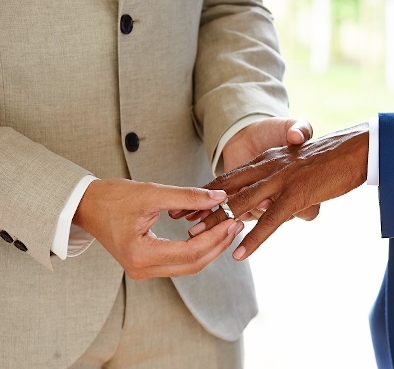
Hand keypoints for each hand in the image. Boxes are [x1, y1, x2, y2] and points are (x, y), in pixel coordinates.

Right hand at [73, 179, 243, 279]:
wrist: (86, 206)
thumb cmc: (113, 197)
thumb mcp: (152, 192)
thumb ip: (187, 196)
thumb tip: (219, 198)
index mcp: (141, 254)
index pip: (191, 252)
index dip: (216, 238)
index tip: (233, 220)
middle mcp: (142, 269)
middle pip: (193, 264)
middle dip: (218, 245)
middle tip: (236, 224)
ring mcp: (143, 270)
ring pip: (188, 266)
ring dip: (210, 249)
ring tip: (227, 227)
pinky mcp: (145, 265)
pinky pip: (179, 262)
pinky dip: (197, 249)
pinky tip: (209, 233)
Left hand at [184, 123, 368, 260]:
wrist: (358, 147)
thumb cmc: (333, 159)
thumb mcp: (304, 168)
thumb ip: (291, 185)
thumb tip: (292, 209)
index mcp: (270, 160)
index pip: (232, 176)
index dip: (210, 191)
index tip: (190, 204)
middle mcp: (270, 168)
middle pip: (229, 189)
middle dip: (203, 206)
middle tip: (181, 221)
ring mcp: (282, 181)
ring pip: (242, 204)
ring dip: (218, 221)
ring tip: (197, 237)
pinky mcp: (296, 195)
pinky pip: (270, 220)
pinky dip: (254, 239)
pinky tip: (240, 254)